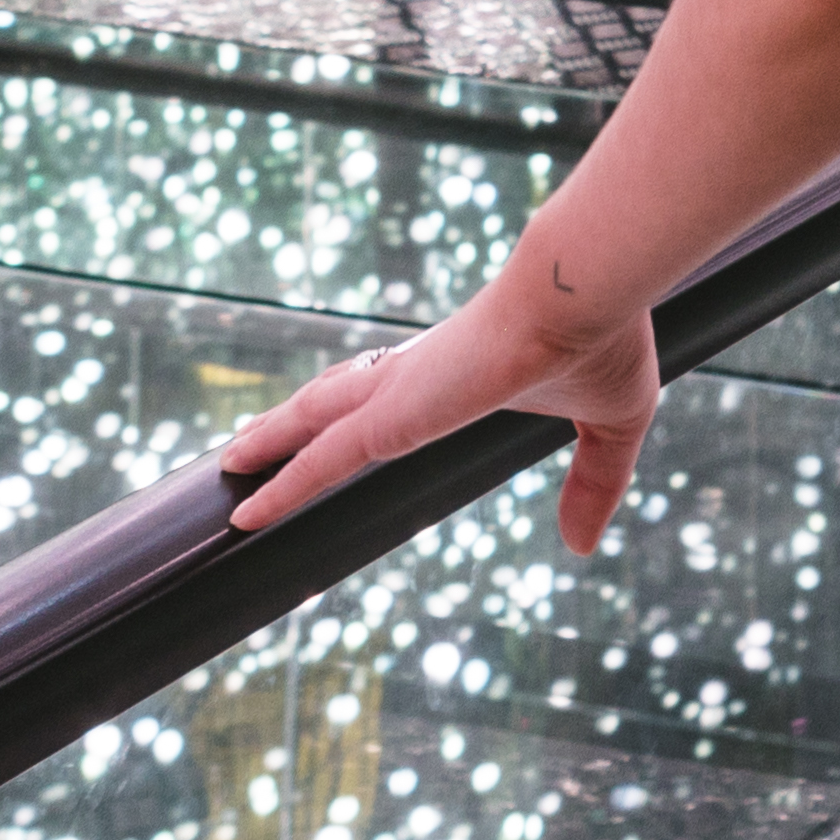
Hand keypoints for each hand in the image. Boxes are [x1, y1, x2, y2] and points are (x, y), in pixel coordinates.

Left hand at [220, 236, 662, 547]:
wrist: (584, 292)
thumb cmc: (603, 339)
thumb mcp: (610, 425)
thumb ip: (594, 483)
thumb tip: (582, 546)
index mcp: (458, 368)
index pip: (391, 387)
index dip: (361, 406)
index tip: (341, 421)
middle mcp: (415, 374)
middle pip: (335, 399)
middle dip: (296, 422)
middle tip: (259, 442)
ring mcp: (396, 392)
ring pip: (312, 422)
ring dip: (270, 443)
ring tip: (230, 465)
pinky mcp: (388, 415)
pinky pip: (318, 459)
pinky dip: (280, 485)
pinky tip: (246, 512)